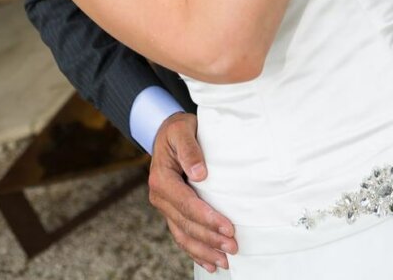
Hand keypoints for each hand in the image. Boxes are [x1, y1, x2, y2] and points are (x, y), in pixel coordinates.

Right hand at [148, 112, 236, 272]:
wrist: (168, 131)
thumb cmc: (178, 129)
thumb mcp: (182, 129)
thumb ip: (189, 149)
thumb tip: (199, 173)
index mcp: (161, 178)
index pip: (186, 204)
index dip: (207, 218)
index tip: (228, 228)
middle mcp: (159, 196)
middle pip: (186, 224)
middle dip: (210, 238)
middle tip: (233, 247)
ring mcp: (165, 206)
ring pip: (183, 235)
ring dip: (204, 250)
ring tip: (225, 261)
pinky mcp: (172, 210)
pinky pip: (181, 235)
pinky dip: (195, 251)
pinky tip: (210, 262)